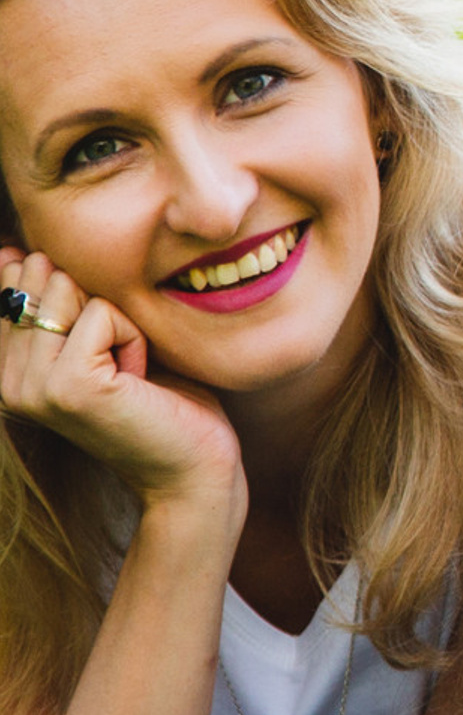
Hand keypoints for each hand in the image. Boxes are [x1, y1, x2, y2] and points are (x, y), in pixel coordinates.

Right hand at [0, 248, 243, 507]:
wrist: (191, 465)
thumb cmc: (159, 397)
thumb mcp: (99, 338)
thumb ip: (55, 302)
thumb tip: (12, 249)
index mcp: (4, 368)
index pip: (15, 281)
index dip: (76, 296)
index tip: (100, 349)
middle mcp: (4, 380)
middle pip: (44, 277)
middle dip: (99, 306)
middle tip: (119, 362)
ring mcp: (30, 386)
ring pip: (70, 290)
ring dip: (119, 322)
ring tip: (129, 372)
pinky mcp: (68, 385)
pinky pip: (102, 314)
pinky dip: (134, 337)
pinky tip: (138, 379)